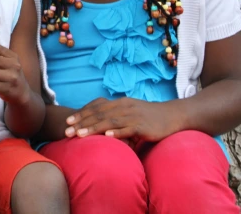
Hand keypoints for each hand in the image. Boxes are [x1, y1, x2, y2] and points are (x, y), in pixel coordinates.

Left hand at [64, 97, 182, 143]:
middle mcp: (124, 106)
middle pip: (99, 114)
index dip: (81, 114)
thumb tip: (102, 129)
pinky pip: (128, 129)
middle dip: (81, 122)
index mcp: (120, 103)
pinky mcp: (143, 126)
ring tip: (80, 135)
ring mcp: (133, 115)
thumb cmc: (150, 118)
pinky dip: (117, 132)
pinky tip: (107, 137)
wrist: (173, 116)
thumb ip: (117, 119)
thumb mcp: (131, 114)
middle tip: (67, 132)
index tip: (68, 122)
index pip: (96, 107)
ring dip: (93, 128)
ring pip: (110, 121)